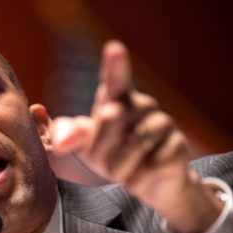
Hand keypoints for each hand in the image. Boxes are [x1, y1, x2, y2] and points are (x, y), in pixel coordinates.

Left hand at [51, 40, 222, 232]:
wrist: (146, 182)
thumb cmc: (110, 156)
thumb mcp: (83, 144)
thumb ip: (65, 134)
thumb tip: (53, 131)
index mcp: (117, 99)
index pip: (115, 78)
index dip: (115, 65)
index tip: (114, 49)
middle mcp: (143, 104)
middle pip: (110, 118)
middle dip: (98, 149)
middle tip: (102, 164)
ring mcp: (164, 123)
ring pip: (132, 147)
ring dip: (118, 170)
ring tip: (122, 172)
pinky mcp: (178, 146)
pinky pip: (149, 168)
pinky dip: (137, 181)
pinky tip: (141, 178)